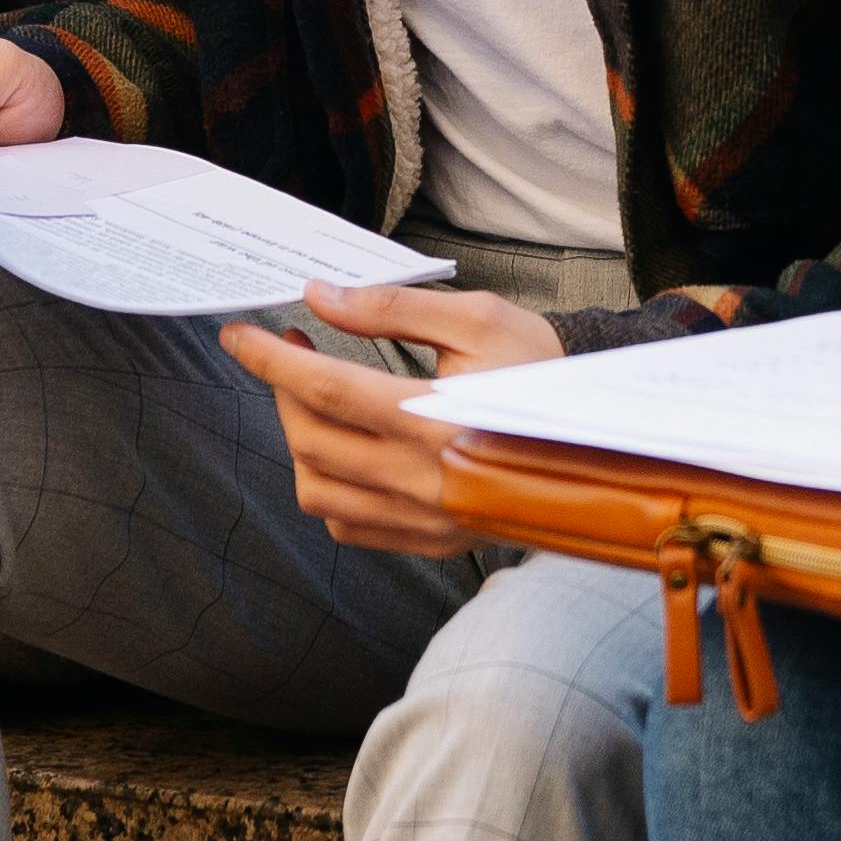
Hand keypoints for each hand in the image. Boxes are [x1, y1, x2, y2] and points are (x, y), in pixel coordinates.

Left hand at [220, 280, 566, 554]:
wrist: (602, 439)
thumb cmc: (541, 370)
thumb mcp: (477, 318)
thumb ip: (391, 307)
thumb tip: (319, 298)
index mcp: (434, 420)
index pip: (323, 389)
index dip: (270, 360)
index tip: (238, 334)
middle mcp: (423, 479)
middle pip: (310, 439)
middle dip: (282, 391)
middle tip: (289, 352)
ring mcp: (425, 520)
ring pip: (317, 491)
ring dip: (300, 441)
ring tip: (316, 401)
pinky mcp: (430, 542)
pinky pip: (347, 525)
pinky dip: (329, 488)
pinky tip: (346, 450)